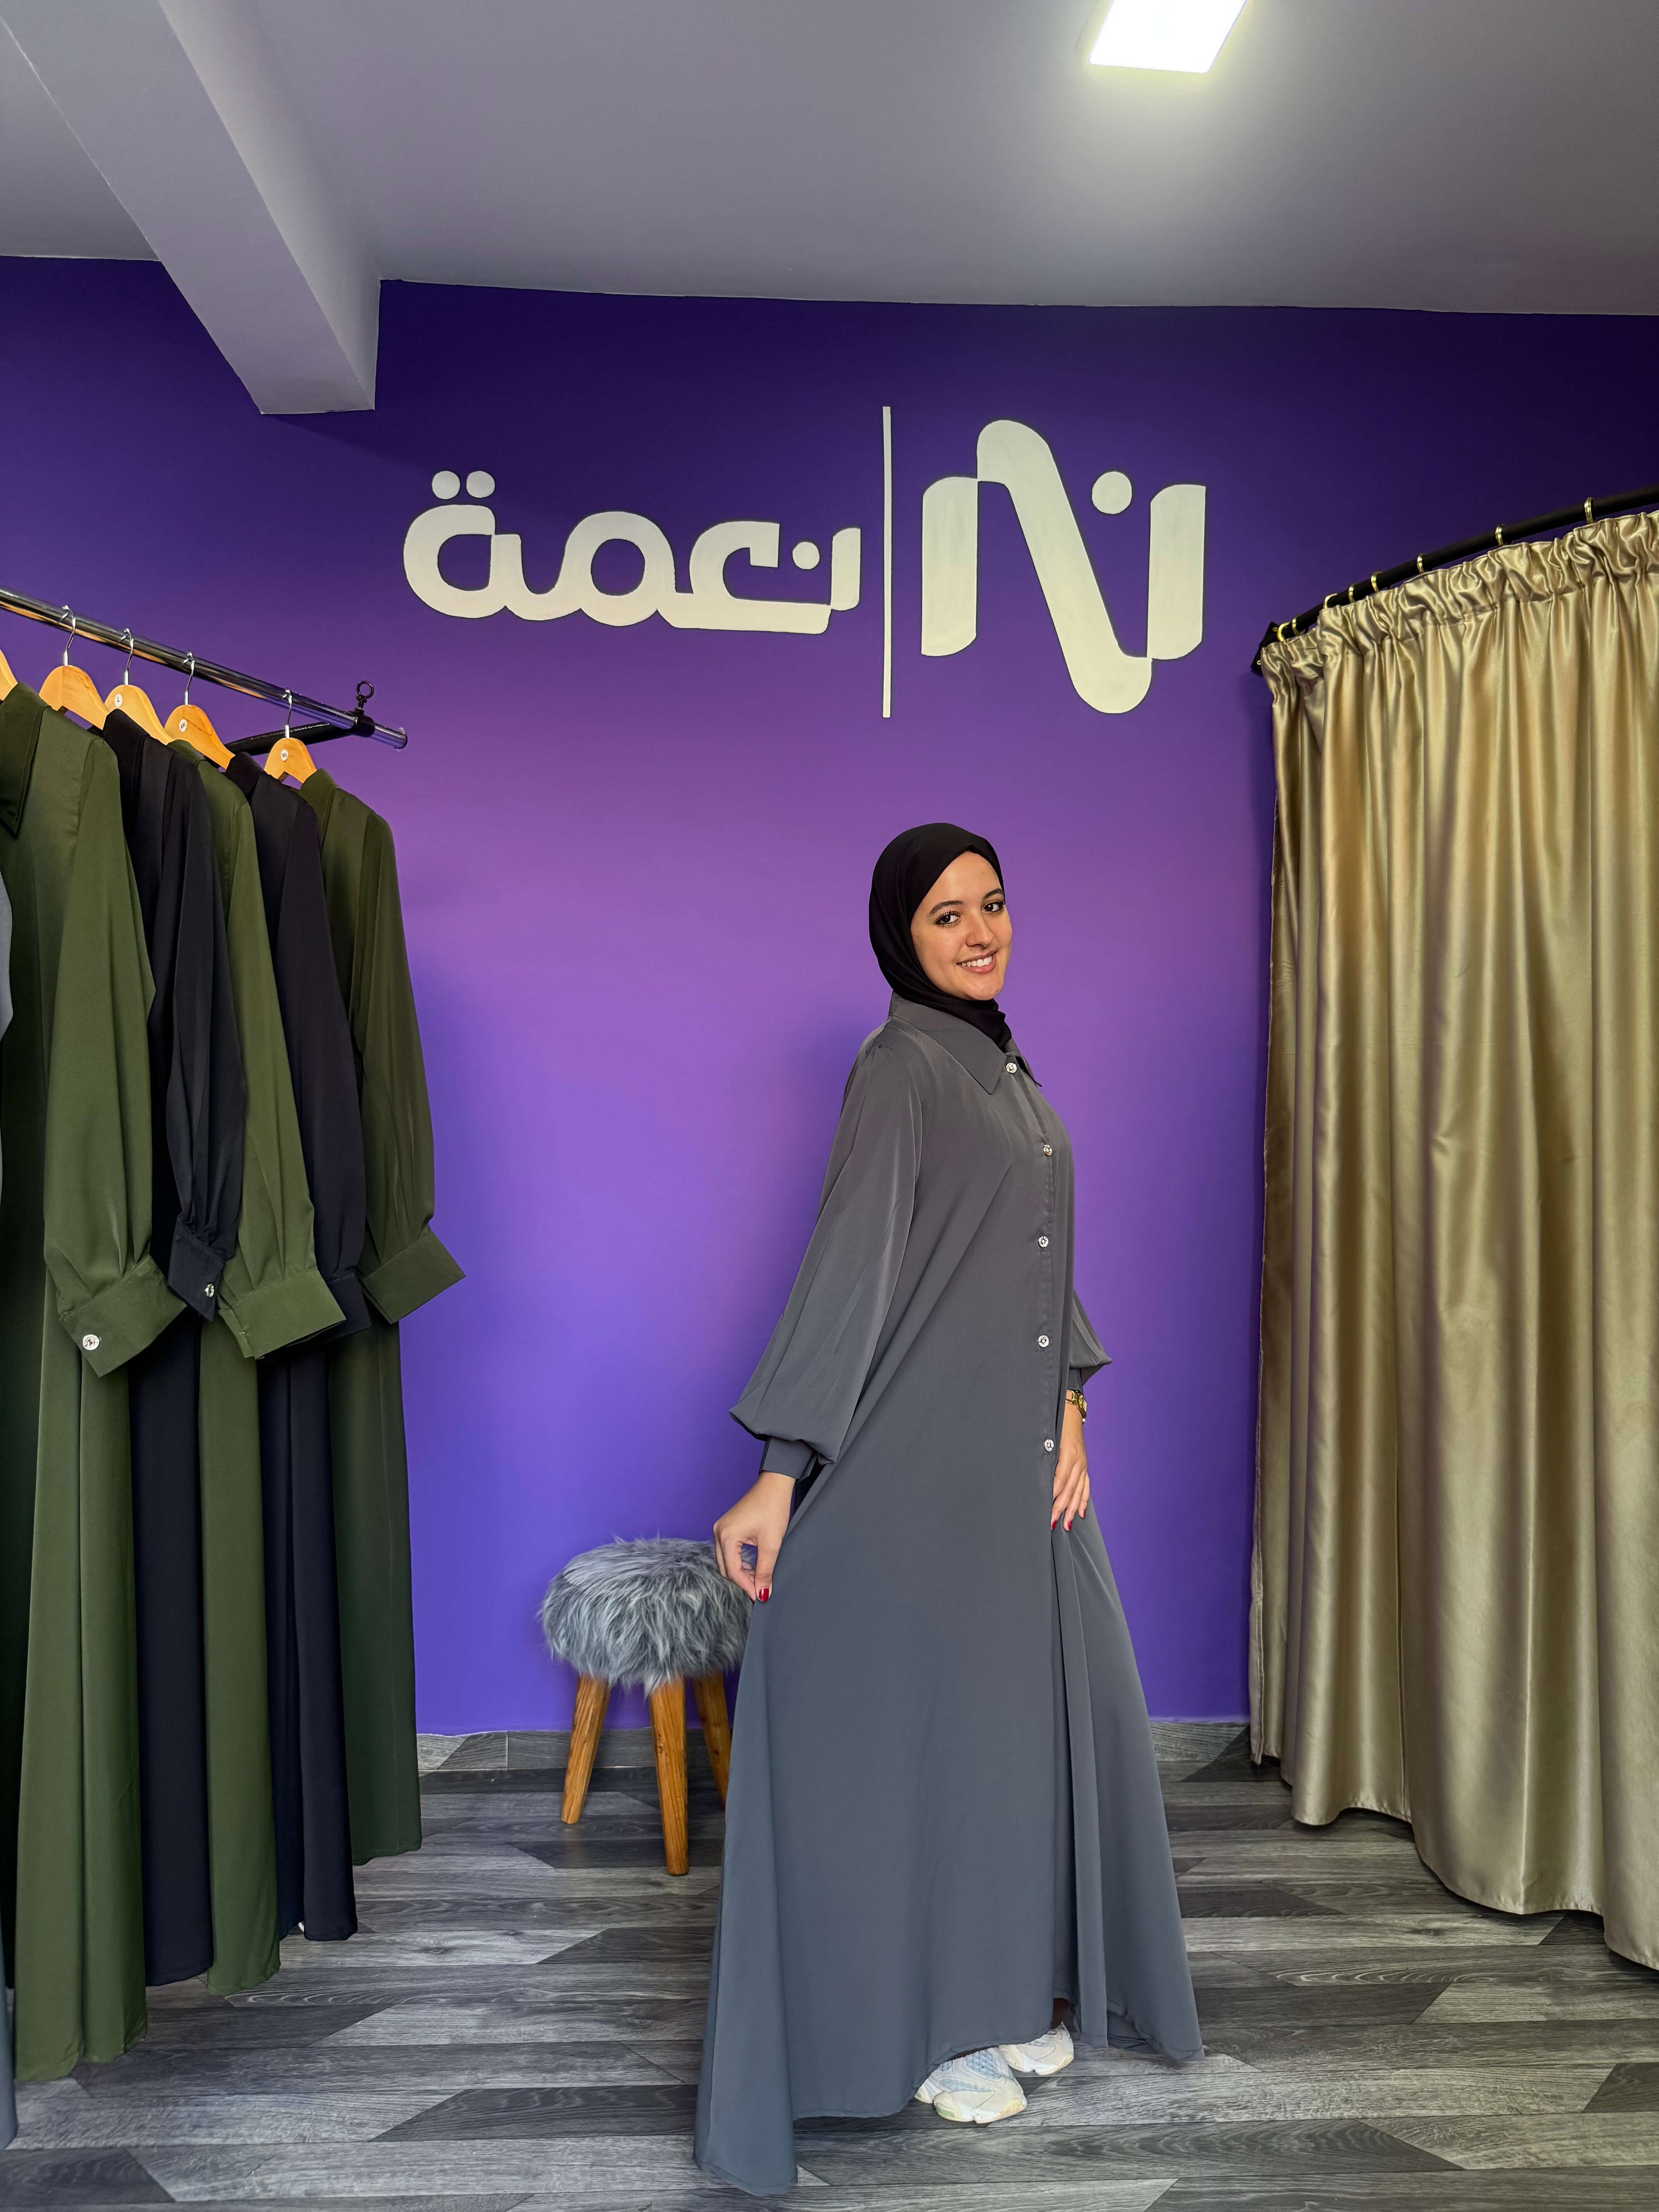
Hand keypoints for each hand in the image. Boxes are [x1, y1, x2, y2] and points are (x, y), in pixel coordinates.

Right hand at [713, 1471, 794, 1601]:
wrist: (774, 1486)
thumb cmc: (773, 1509)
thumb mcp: (771, 1544)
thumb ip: (765, 1571)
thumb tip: (762, 1594)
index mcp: (727, 1536)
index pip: (732, 1570)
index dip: (746, 1586)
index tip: (759, 1597)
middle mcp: (719, 1532)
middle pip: (725, 1568)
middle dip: (742, 1581)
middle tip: (759, 1590)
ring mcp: (721, 1528)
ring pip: (726, 1561)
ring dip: (740, 1572)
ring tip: (758, 1580)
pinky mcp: (726, 1527)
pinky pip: (728, 1551)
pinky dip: (738, 1562)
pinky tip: (752, 1567)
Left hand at [1052, 1398, 1089, 1532]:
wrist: (1070, 1411)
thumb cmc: (1055, 1424)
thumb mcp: (1047, 1438)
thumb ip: (1044, 1456)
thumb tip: (1035, 1476)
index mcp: (1068, 1455)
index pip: (1060, 1480)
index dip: (1053, 1496)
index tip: (1046, 1510)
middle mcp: (1078, 1462)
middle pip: (1069, 1490)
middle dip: (1061, 1509)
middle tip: (1052, 1523)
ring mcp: (1083, 1465)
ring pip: (1079, 1492)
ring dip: (1073, 1509)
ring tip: (1067, 1525)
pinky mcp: (1085, 1466)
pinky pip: (1086, 1487)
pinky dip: (1083, 1501)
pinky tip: (1081, 1513)